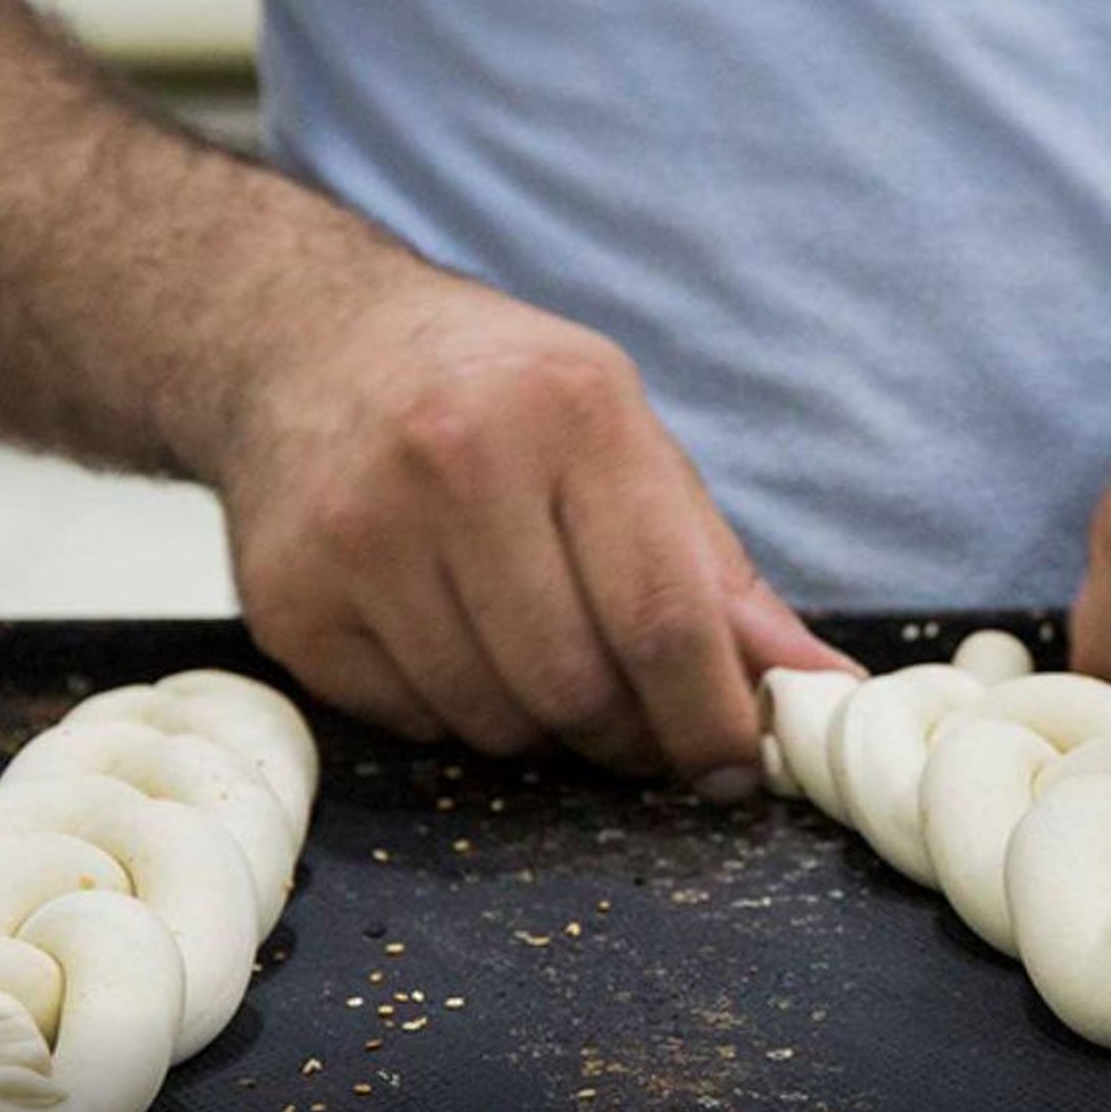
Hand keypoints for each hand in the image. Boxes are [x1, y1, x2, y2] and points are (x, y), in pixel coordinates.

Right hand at [217, 258, 855, 799]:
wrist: (312, 344)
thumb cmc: (499, 397)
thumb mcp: (624, 440)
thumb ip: (717, 572)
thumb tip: (818, 688)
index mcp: (572, 411)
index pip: (662, 617)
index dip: (710, 719)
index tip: (734, 767)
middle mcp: (457, 462)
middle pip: (577, 687)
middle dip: (630, 739)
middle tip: (642, 730)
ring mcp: (360, 533)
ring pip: (494, 723)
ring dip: (543, 730)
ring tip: (544, 664)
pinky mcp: (291, 600)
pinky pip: (414, 725)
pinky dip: (459, 716)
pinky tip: (456, 646)